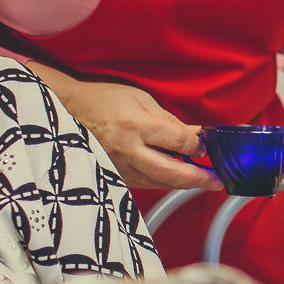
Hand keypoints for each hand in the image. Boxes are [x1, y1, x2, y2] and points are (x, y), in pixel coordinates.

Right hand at [32, 64, 220, 192]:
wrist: (67, 110)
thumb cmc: (104, 100)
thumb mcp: (141, 99)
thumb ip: (170, 120)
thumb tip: (196, 134)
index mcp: (135, 125)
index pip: (177, 141)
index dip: (197, 146)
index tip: (204, 146)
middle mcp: (126, 150)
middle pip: (169, 172)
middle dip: (197, 179)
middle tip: (216, 181)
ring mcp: (118, 166)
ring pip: (158, 183)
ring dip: (183, 184)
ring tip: (202, 181)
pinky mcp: (113, 176)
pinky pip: (144, 183)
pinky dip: (163, 181)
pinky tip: (175, 177)